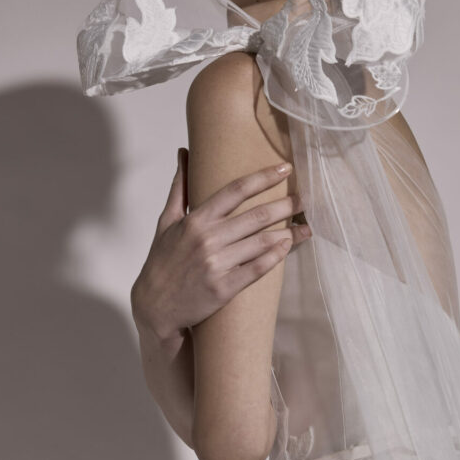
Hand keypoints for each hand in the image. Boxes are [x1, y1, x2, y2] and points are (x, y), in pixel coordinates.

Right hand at [130, 147, 310, 349]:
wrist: (154, 307)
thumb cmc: (162, 262)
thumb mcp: (166, 222)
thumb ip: (179, 187)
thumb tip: (184, 153)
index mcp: (196, 220)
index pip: (235, 190)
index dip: (263, 177)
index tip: (285, 168)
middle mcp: (207, 239)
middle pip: (256, 215)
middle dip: (285, 205)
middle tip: (305, 198)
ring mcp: (216, 264)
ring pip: (261, 242)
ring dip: (288, 232)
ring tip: (305, 225)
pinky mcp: (223, 288)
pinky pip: (257, 269)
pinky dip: (275, 257)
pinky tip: (288, 247)